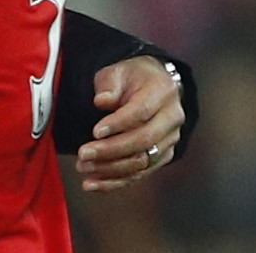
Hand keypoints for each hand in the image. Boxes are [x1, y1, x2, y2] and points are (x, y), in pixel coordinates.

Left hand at [73, 55, 184, 191]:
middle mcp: (172, 117)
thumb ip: (108, 85)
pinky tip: (92, 183)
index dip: (118, 123)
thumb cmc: (132, 78)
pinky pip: (140, 174)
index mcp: (163, 91)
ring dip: (110, 169)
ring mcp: (170, 140)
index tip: (94, 131)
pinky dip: (115, 182)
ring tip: (83, 167)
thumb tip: (101, 101)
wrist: (153, 86)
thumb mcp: (117, 71)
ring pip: (142, 162)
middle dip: (111, 150)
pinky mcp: (163, 157)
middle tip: (83, 154)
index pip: (142, 111)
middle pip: (144, 140)